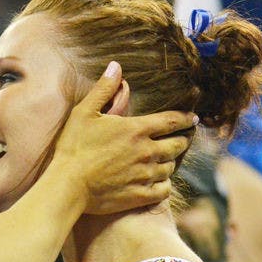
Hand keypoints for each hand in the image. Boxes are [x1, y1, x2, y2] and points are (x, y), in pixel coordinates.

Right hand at [53, 61, 196, 214]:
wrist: (68, 185)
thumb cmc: (74, 146)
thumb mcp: (84, 112)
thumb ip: (104, 89)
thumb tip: (116, 66)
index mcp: (136, 130)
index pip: (171, 121)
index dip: (185, 118)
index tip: (193, 118)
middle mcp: (147, 152)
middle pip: (177, 144)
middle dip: (183, 139)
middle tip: (184, 138)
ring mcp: (145, 175)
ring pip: (171, 167)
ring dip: (171, 161)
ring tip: (169, 159)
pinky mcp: (140, 196)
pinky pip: (164, 190)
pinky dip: (165, 185)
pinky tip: (161, 182)